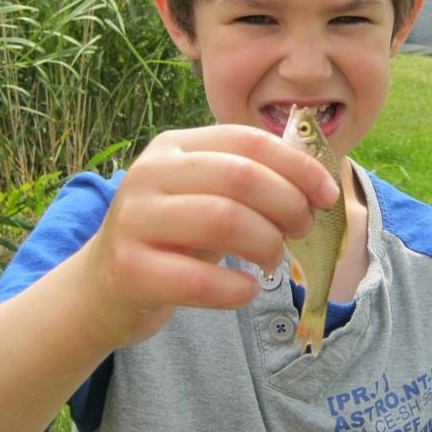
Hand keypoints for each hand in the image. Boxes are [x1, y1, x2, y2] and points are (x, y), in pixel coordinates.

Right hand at [75, 124, 339, 348]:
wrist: (104, 287)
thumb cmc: (173, 237)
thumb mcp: (203, 194)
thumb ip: (249, 180)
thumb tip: (319, 184)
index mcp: (174, 145)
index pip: (248, 141)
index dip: (298, 166)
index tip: (327, 195)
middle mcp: (150, 173)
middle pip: (240, 177)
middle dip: (287, 204)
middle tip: (301, 230)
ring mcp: (135, 220)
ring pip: (223, 220)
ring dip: (266, 244)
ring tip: (273, 259)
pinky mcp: (130, 269)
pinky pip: (200, 280)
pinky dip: (238, 289)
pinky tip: (247, 290)